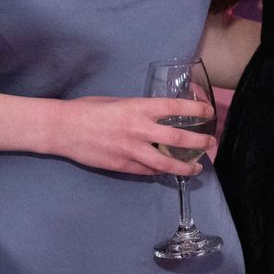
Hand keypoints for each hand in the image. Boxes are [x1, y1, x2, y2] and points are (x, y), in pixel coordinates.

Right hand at [44, 96, 212, 175]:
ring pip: (165, 162)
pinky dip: (159, 171)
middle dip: (198, 142)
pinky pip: (146, 171)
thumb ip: (139, 111)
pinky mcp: (122, 166)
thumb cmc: (88, 110)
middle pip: (176, 137)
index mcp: (137, 108)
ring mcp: (130, 150)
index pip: (175, 107)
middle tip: (210, 143)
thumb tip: (157, 117)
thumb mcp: (118, 102)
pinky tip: (167, 170)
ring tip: (197, 168)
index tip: (208, 111)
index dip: (195, 109)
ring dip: (184, 166)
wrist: (63, 129)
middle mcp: (138, 129)